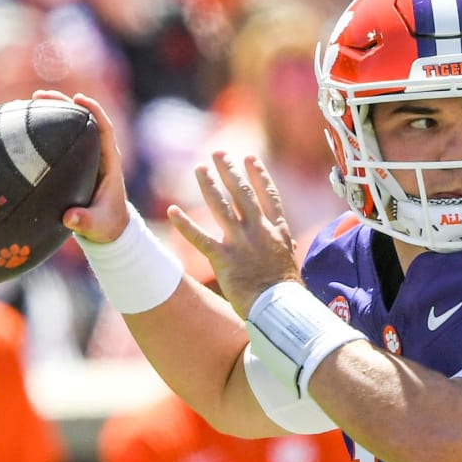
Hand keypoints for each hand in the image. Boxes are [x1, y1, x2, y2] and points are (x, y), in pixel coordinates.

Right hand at [33, 90, 130, 243]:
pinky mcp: (75, 163)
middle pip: (85, 120)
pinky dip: (47, 130)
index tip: (79, 99)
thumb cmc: (106, 226)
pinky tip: (26, 124)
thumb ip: (84, 222)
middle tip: (39, 96)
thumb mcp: (97, 226)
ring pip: (72, 127)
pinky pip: (62, 141)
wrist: (109, 230)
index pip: (105, 129)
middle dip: (65, 104)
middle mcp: (98, 155)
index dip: (95, 111)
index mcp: (110, 163)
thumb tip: (69, 217)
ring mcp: (87, 157)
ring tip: (30, 101)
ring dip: (54, 112)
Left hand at [168, 152, 301, 317]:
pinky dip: (185, 224)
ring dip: (209, 186)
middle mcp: (260, 231)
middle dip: (229, 171)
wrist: (281, 309)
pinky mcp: (224, 260)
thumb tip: (287, 248)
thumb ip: (282, 249)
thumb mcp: (289, 263)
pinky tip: (172, 210)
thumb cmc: (286, 292)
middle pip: (243, 193)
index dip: (259, 175)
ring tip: (199, 168)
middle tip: (218, 153)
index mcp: (278, 231)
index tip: (250, 158)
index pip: (269, 196)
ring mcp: (241, 244)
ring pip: (222, 208)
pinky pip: (200, 238)